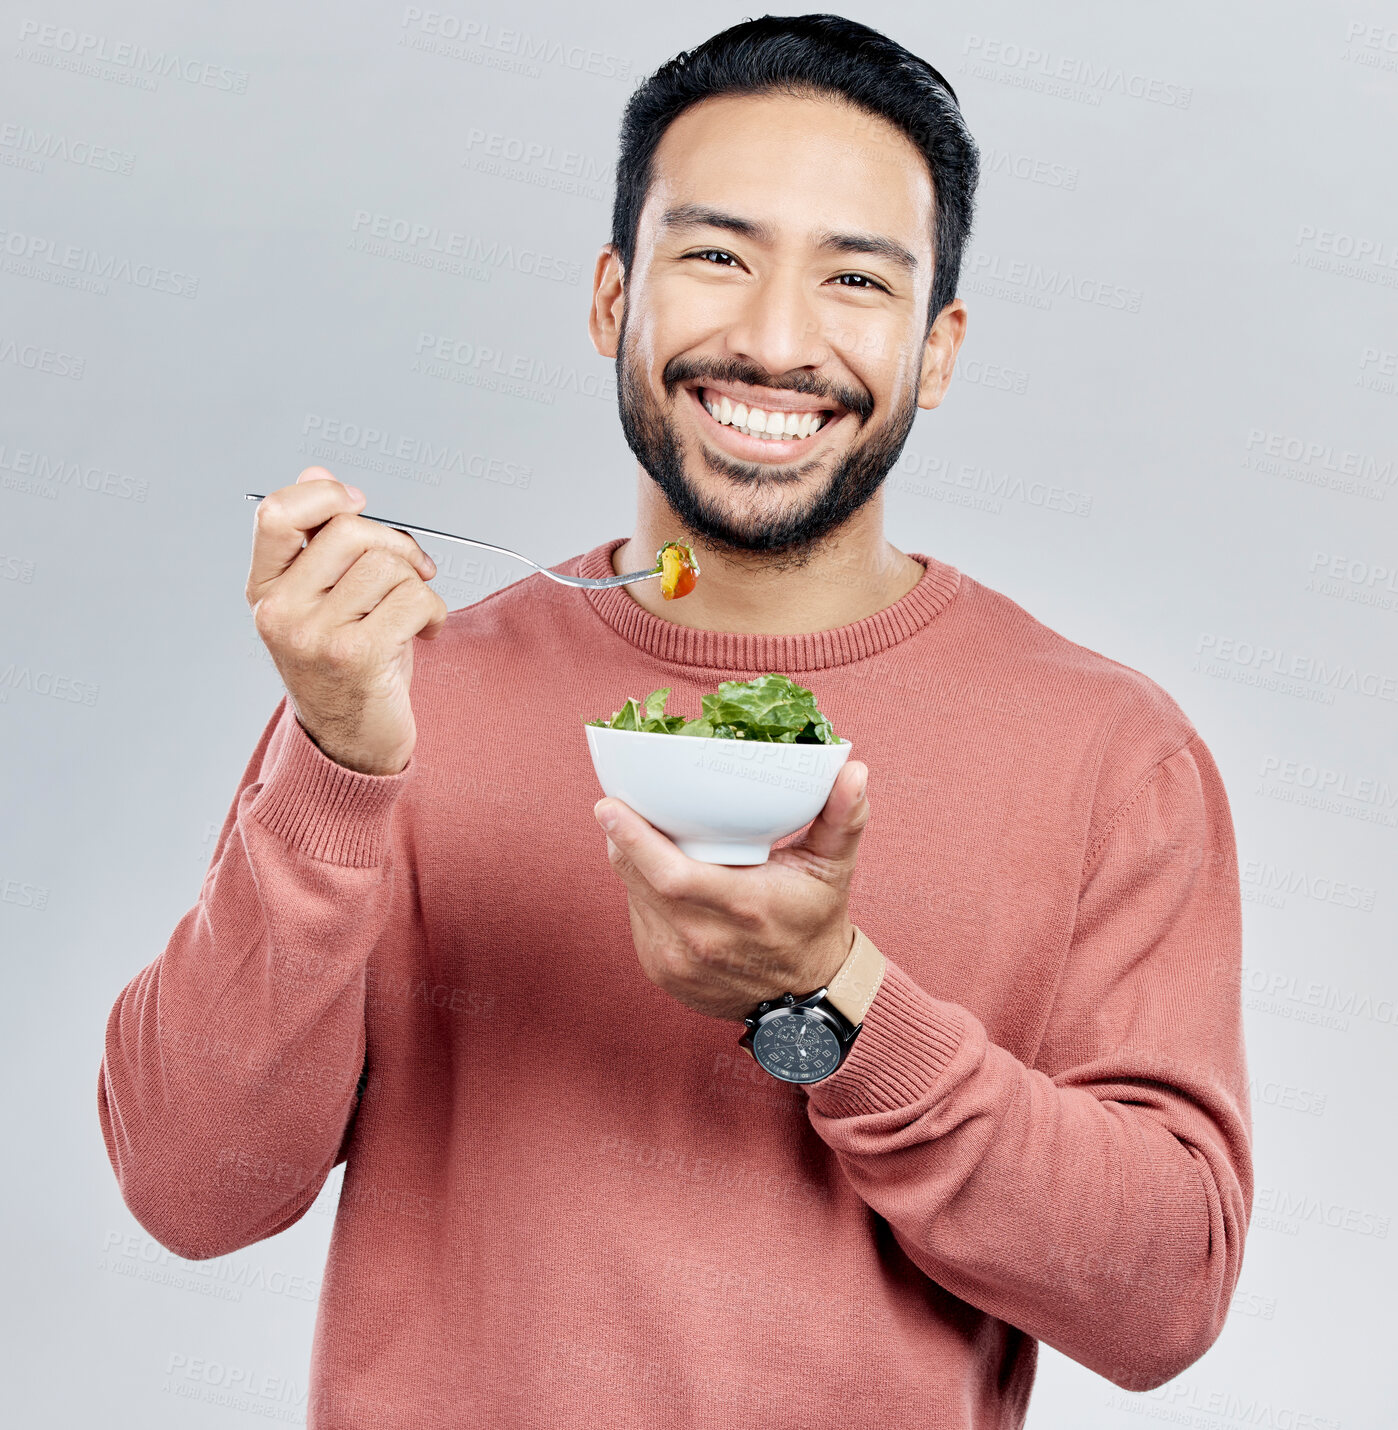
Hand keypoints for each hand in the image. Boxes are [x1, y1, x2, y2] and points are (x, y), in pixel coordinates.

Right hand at [245, 468, 448, 774]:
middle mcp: (281, 612)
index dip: (324, 495)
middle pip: (348, 532)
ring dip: (418, 584)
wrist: (353, 743)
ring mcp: (314, 635)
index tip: (358, 504)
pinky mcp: (355, 655)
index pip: (277, 514)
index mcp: (266, 590)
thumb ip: (318, 542)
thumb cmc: (345, 668)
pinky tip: (427, 631)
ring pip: (386, 566)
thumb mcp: (323, 601)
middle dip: (395, 544)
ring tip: (416, 612)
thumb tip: (318, 474)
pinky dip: (434, 611)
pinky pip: (412, 599)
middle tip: (414, 569)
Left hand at [593, 761, 869, 1020]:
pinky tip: (652, 875)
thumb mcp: (834, 867)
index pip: (671, 875)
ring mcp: (678, 964)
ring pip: (633, 897)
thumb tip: (854, 769)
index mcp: (744, 908)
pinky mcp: (662, 975)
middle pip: (640, 880)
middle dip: (622, 840)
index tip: (609, 806)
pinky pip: (637, 920)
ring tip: (634, 833)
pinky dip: (639, 892)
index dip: (634, 839)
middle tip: (617, 807)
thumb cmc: (815, 919)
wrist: (804, 998)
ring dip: (628, 863)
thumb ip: (843, 816)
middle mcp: (704, 942)